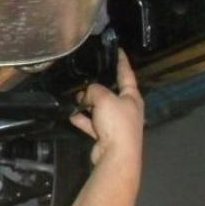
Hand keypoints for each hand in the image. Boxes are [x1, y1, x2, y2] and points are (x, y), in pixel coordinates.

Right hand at [69, 49, 143, 168]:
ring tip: (76, 99)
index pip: (126, 74)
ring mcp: (116, 124)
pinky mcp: (106, 136)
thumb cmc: (116, 123)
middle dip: (97, 87)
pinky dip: (83, 120)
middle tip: (84, 79)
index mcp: (132, 98)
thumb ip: (94, 90)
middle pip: (111, 92)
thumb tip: (87, 94)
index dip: (121, 61)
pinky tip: (72, 116)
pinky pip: (92, 124)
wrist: (116, 155)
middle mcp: (126, 109)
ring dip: (88, 104)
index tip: (117, 50)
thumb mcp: (104, 98)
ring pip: (100, 108)